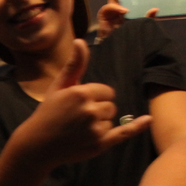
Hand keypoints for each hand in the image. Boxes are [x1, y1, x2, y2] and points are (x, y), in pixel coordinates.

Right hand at [16, 40, 152, 167]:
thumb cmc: (47, 113)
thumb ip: (74, 65)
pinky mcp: (99, 144)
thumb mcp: (59, 86)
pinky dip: (136, 127)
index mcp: (80, 93)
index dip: (94, 97)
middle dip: (98, 110)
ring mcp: (95, 128)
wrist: (37, 145)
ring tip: (79, 130)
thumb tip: (81, 41)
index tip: (78, 105)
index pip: (106, 91)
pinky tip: (148, 119)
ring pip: (111, 119)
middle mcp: (89, 110)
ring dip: (100, 123)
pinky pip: (123, 133)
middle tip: (77, 118)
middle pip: (110, 105)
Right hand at [96, 0, 164, 41]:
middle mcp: (124, 3)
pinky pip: (108, 7)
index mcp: (136, 4)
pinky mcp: (105, 14)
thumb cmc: (130, 37)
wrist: (118, 50)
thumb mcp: (144, 26)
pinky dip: (115, 8)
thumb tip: (156, 9)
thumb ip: (150, 18)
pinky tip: (124, 10)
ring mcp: (113, 8)